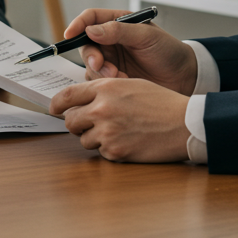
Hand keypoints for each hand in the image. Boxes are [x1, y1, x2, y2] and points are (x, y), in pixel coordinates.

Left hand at [49, 78, 190, 162]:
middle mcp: (101, 109)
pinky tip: (128, 141)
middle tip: (89, 124)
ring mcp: (107, 132)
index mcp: (105, 88)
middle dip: (77, 124)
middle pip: (70, 121)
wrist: (184, 124)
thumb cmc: (161, 103)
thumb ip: (104, 91)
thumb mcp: (130, 85)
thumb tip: (81, 101)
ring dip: (95, 138)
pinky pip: (101, 152)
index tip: (54, 109)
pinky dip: (110, 149)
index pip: (67, 96)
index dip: (56, 104)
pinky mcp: (115, 152)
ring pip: (84, 139)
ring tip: (118, 132)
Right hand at [67, 8, 197, 94]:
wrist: (184, 78)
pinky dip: (106, 83)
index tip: (70, 35)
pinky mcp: (114, 78)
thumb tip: (91, 30)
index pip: (90, 18)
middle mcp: (111, 40)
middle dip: (90, 55)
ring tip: (119, 76)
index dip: (78, 25)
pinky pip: (98, 80)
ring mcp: (111, 59)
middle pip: (85, 44)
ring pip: (90, 64)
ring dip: (100, 71)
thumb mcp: (146, 36)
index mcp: (118, 23)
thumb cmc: (169, 51)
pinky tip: (124, 83)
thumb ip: (118, 31)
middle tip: (101, 64)